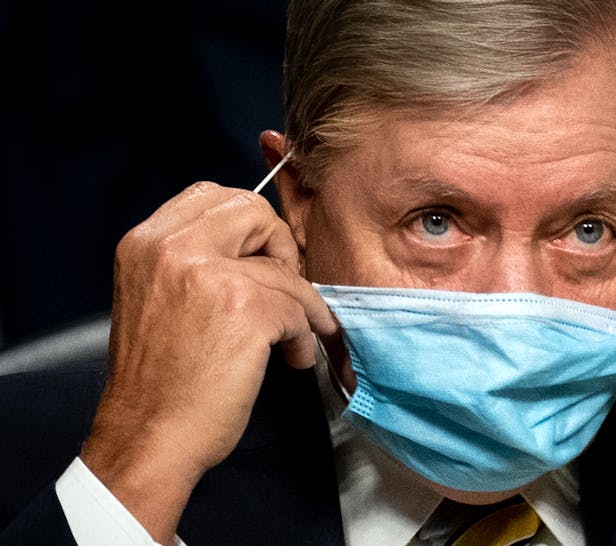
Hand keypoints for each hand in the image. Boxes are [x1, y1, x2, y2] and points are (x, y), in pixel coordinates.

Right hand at [80, 182, 336, 542]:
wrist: (148, 437)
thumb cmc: (158, 380)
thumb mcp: (155, 296)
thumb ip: (194, 261)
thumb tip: (257, 248)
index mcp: (147, 242)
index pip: (213, 195)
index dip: (248, 224)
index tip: (261, 257)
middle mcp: (173, 248)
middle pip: (254, 212)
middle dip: (281, 248)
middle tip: (286, 287)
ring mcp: (210, 275)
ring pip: (285, 271)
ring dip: (301, 308)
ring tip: (295, 338)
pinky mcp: (246, 309)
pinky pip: (299, 309)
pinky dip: (304, 337)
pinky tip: (291, 359)